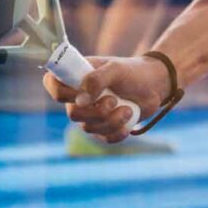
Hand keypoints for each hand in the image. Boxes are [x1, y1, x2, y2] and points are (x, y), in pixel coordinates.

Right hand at [42, 55, 169, 143]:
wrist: (155, 85)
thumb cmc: (133, 72)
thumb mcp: (116, 69)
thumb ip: (96, 79)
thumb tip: (80, 101)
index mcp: (76, 77)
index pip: (52, 85)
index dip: (62, 93)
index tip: (81, 92)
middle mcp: (79, 97)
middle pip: (73, 114)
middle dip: (96, 111)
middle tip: (114, 100)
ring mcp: (91, 114)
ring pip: (89, 128)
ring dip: (111, 120)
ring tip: (127, 108)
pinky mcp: (104, 128)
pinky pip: (103, 138)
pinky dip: (117, 132)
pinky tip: (127, 121)